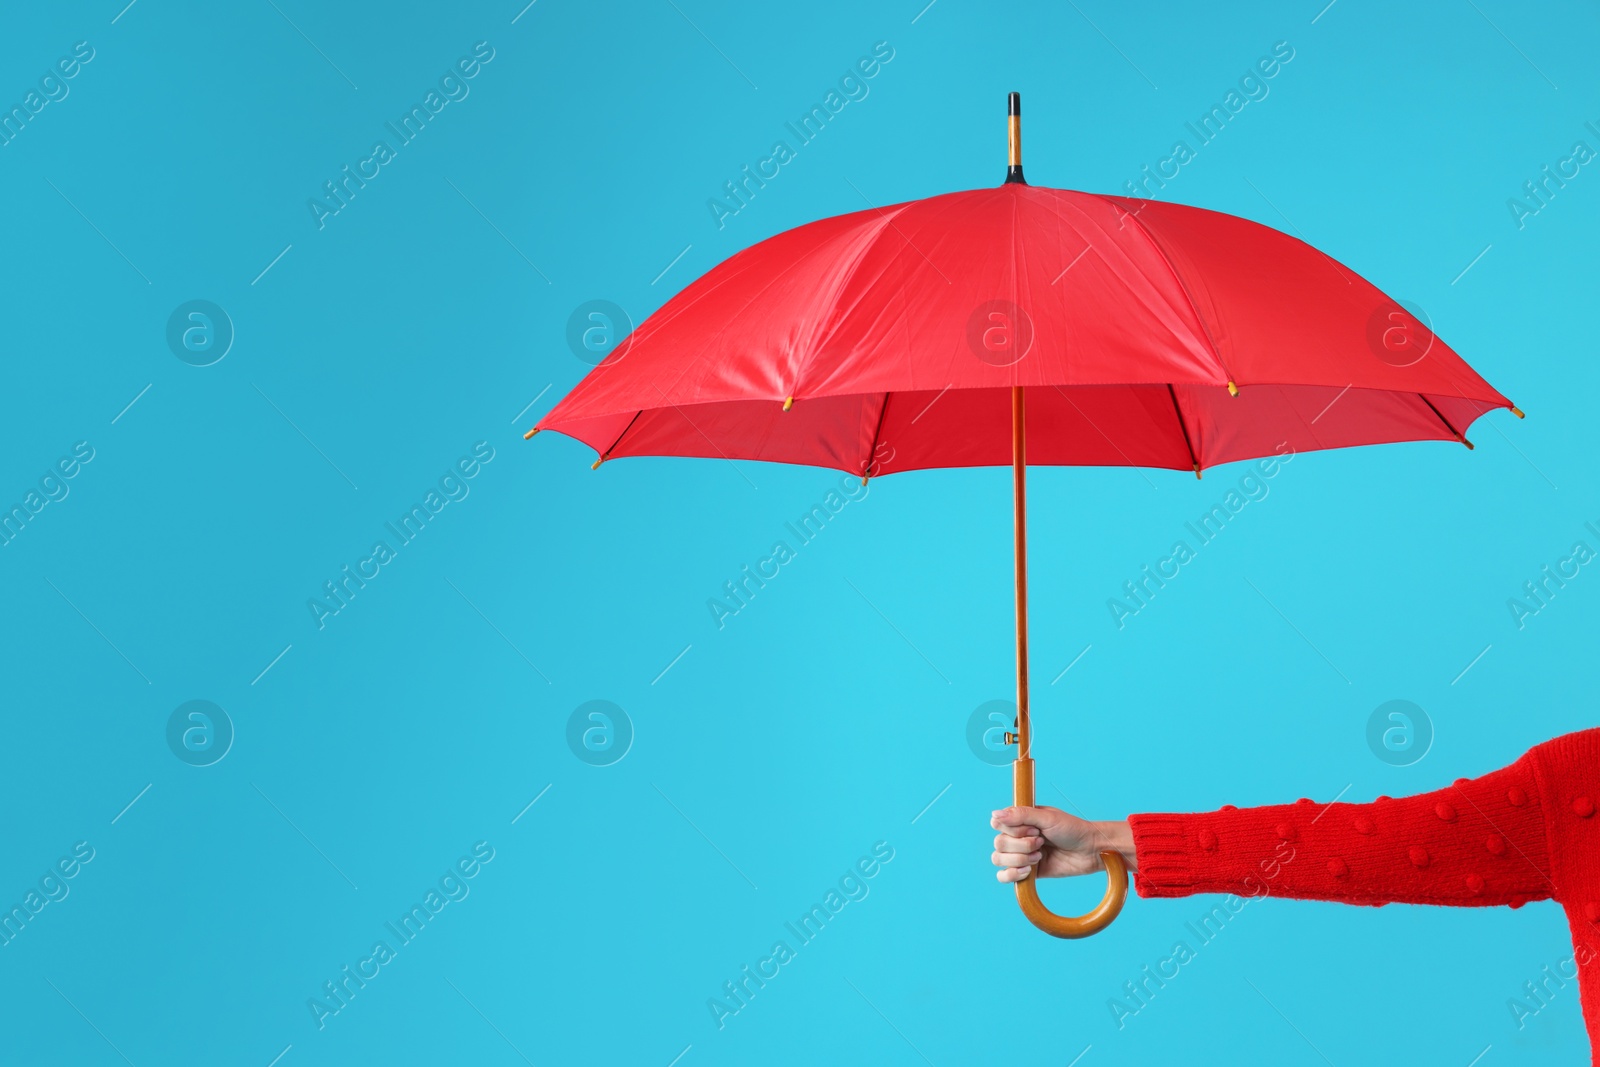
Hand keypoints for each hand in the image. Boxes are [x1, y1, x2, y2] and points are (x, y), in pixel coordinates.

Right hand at [989, 806, 1134, 883]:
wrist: (1091, 851)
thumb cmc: (1073, 829)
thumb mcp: (1048, 817)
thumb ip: (1021, 815)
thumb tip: (994, 814)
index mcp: (1021, 820)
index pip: (997, 824)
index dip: (1011, 829)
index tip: (1033, 829)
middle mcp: (1018, 837)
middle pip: (999, 843)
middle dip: (1020, 845)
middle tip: (1041, 842)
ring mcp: (1021, 855)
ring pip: (998, 859)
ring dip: (1018, 859)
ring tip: (1039, 857)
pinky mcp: (1027, 873)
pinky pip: (1004, 877)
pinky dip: (1011, 875)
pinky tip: (1027, 871)